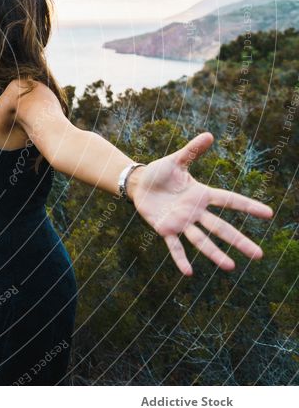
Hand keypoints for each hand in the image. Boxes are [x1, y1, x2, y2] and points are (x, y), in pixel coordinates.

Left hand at [126, 131, 273, 275]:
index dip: (247, 206)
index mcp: (201, 194)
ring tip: (230, 267)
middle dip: (239, 241)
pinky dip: (180, 258)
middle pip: (221, 228)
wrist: (138, 183)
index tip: (268, 214)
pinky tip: (188, 272)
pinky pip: (174, 246)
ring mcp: (181, 222)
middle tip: (259, 255)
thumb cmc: (159, 172)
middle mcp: (195, 212)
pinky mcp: (165, 229)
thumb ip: (192, 150)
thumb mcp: (176, 160)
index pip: (229, 201)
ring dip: (215, 253)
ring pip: (201, 240)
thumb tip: (209, 135)